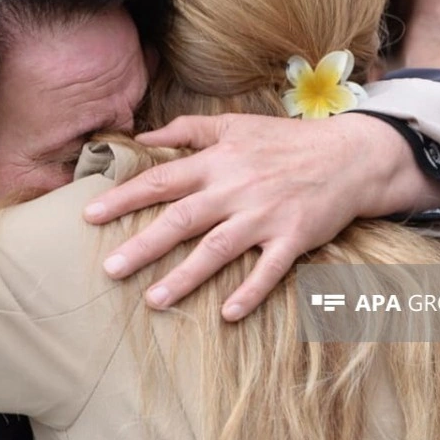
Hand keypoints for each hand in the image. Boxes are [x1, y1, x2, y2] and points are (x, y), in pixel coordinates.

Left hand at [83, 112, 439, 320]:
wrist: (349, 156)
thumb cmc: (286, 141)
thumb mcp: (236, 124)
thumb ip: (187, 130)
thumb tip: (142, 136)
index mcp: (218, 161)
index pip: (161, 180)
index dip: (124, 197)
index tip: (89, 215)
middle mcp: (236, 189)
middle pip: (181, 219)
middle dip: (143, 245)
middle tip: (109, 269)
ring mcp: (265, 215)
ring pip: (217, 249)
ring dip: (184, 277)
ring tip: (153, 300)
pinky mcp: (294, 237)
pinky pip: (269, 270)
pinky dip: (249, 292)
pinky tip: (226, 315)